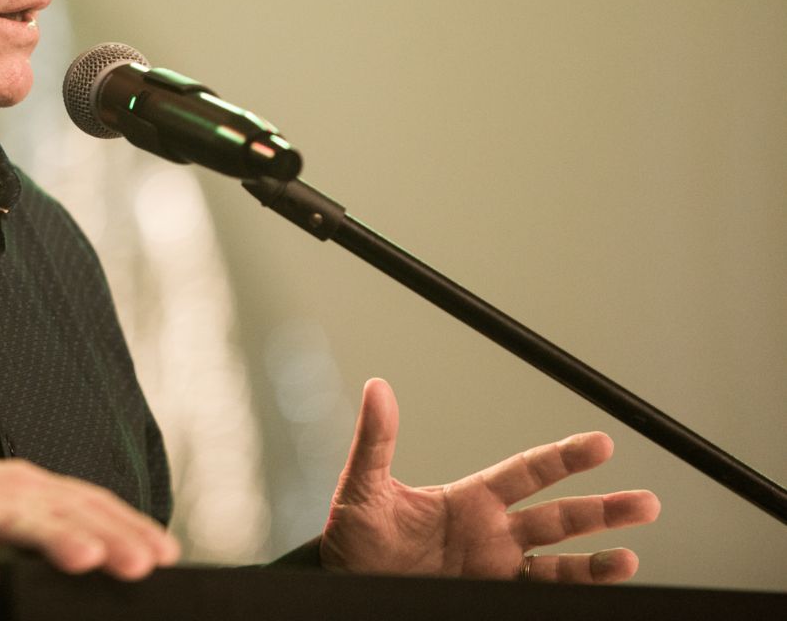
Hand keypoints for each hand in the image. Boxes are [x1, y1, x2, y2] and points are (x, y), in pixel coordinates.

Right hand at [0, 453, 180, 593]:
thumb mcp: (16, 518)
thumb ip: (60, 533)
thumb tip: (116, 561)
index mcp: (32, 489)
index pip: (90, 503)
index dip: (128, 526)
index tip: (165, 555)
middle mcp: (4, 489)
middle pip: (61, 510)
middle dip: (104, 534)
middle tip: (139, 563)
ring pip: (9, 517)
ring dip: (49, 536)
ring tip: (84, 559)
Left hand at [319, 378, 660, 581]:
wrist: (343, 586)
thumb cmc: (353, 540)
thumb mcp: (362, 488)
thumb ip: (376, 441)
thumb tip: (377, 389)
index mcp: (468, 501)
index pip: (526, 473)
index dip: (564, 459)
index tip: (601, 444)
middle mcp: (491, 535)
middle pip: (559, 519)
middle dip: (603, 511)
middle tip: (645, 503)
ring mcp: (493, 571)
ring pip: (558, 567)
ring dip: (594, 564)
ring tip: (627, 560)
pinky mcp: (489, 599)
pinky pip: (538, 599)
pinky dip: (569, 596)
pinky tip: (594, 593)